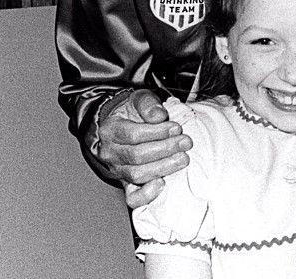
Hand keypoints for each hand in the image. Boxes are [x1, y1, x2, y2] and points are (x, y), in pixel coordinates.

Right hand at [97, 90, 192, 206]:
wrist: (121, 123)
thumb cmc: (132, 111)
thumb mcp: (138, 98)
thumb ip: (148, 104)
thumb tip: (159, 116)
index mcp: (110, 130)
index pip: (133, 135)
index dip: (157, 133)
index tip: (176, 128)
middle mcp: (110, 152)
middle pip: (137, 156)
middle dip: (165, 149)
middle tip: (185, 142)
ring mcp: (117, 169)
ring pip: (137, 174)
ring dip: (163, 167)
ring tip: (183, 158)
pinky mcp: (125, 183)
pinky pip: (132, 196)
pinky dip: (147, 195)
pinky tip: (163, 184)